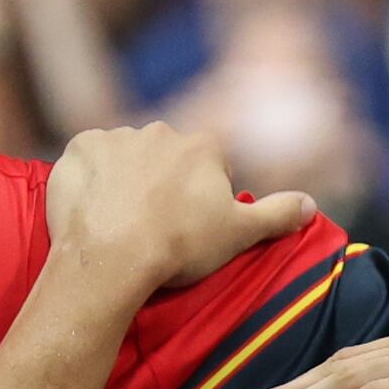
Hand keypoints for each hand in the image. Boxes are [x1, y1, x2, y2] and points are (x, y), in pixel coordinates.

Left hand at [45, 123, 321, 298]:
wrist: (111, 257)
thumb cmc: (181, 246)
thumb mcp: (240, 234)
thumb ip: (278, 214)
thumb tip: (311, 204)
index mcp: (203, 145)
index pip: (211, 167)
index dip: (203, 198)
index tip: (192, 227)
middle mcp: (161, 131)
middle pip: (167, 157)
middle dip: (163, 183)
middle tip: (155, 225)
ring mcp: (115, 137)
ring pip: (126, 157)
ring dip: (126, 179)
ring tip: (121, 220)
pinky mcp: (77, 148)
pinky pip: (88, 159)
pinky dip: (90, 178)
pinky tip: (94, 207)